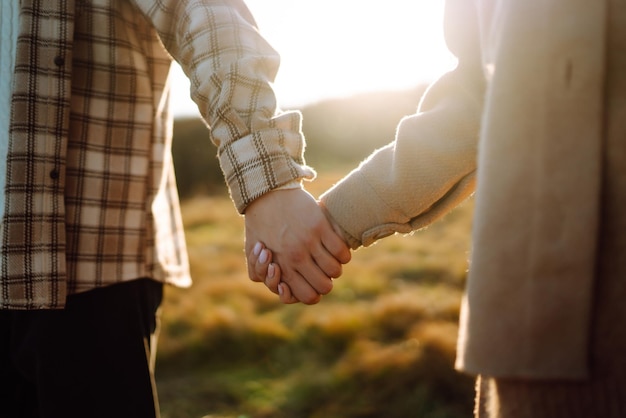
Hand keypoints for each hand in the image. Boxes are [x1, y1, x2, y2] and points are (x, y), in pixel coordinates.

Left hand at [244, 188, 350, 303]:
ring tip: (328, 259)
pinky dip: (343, 254)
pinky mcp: (320, 226)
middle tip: (319, 271)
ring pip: (335, 270)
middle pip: (325, 287)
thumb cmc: (259, 223)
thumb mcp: (251, 252)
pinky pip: (341, 251)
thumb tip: (280, 285)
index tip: (309, 282)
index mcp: (281, 266)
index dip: (313, 294)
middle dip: (325, 282)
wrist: (265, 193)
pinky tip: (336, 248)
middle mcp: (296, 257)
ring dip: (334, 267)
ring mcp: (309, 241)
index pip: (308, 297)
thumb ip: (259, 274)